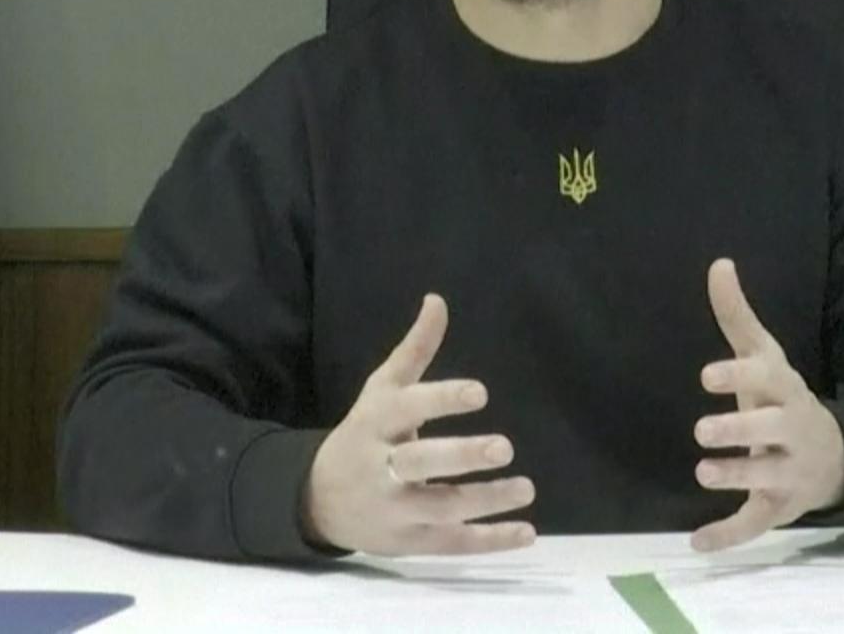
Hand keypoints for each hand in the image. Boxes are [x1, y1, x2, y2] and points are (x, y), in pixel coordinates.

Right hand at [301, 294, 535, 555]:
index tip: (480, 393)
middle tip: (505, 447)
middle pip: (420, 463)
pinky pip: (451, 543)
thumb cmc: (363, 434)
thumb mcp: (381, 390)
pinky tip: (526, 532)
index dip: (441, 400)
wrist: (317, 499)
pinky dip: (489, 541)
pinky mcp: (409, 541)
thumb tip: (438, 299)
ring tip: (526, 488)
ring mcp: (394, 509)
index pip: (407, 409)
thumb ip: (414, 350)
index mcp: (375, 423)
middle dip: (461, 457)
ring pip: (440, 508)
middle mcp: (381, 467)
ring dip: (486, 501)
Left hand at [691, 258, 843, 551]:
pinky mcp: (781, 507)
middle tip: (701, 430)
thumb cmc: (781, 398)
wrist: (835, 455)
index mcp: (783, 391)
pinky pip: (757, 524)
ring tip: (703, 472)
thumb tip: (719, 263)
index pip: (765, 379)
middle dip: (740, 431)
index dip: (738, 376)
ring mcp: (789, 471)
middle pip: (771, 430)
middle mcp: (791, 430)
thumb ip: (737, 315)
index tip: (706, 374)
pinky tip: (698, 542)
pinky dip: (730, 535)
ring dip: (738, 476)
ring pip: (767, 477)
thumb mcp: (764, 357)